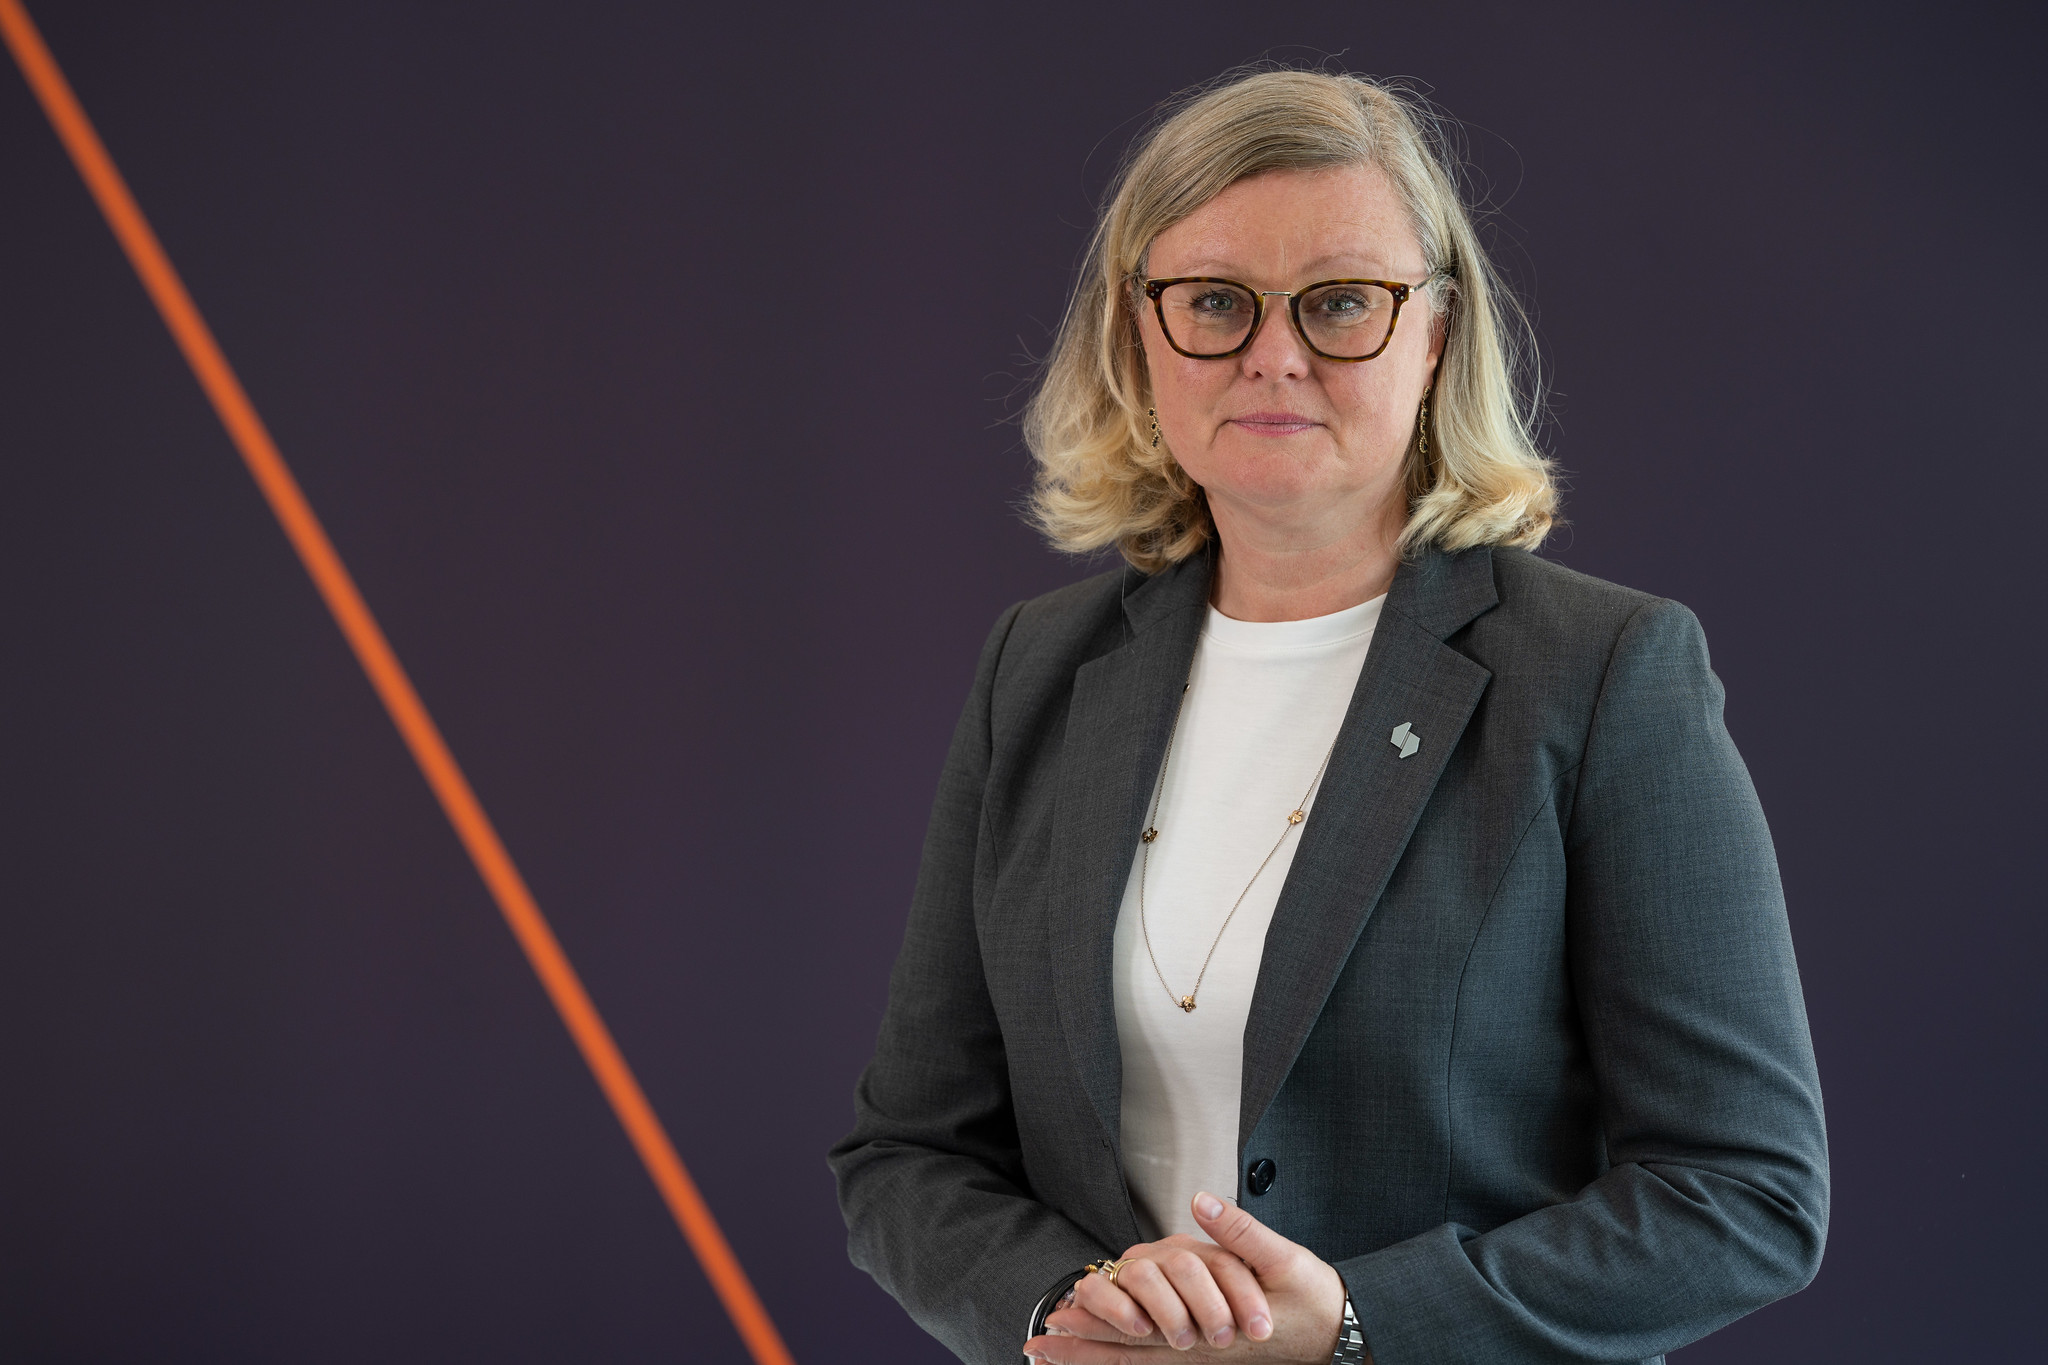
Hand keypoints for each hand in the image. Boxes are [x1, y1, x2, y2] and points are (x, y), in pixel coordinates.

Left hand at [1026, 1191, 1352, 1363]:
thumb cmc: (1316, 1300)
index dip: (1094, 1325)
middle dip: (1081, 1350)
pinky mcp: (1216, 1355)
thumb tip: (1200, 1201)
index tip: (1054, 1320)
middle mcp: (1200, 1349)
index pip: (1138, 1329)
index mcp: (1208, 1328)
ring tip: (1056, 1356)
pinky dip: (1129, 1361)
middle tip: (1034, 1346)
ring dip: (1097, 1358)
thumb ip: (1239, 1231)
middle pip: (1129, 1354)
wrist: (1344, 1335)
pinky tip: (1112, 1358)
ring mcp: (1206, 1357)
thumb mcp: (1283, 1259)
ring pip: (1141, 1363)